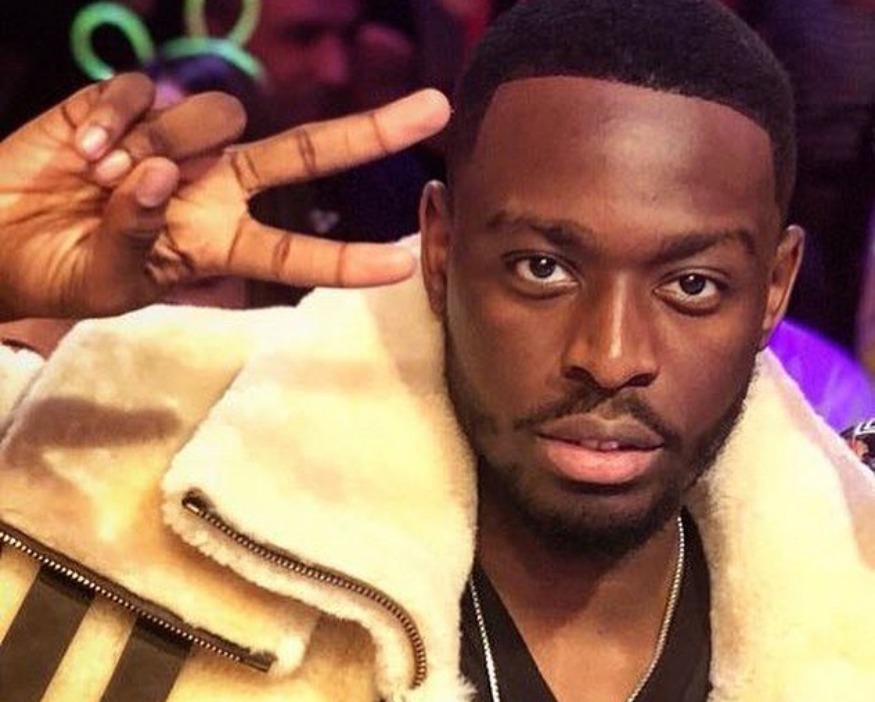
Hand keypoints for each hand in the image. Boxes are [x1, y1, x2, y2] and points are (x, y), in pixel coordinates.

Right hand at [0, 73, 449, 319]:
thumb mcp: (112, 280)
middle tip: (434, 110)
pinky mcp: (129, 103)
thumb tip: (162, 173)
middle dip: (368, 134)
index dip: (348, 257)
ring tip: (100, 177)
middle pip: (302, 153)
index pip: (295, 251)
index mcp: (218, 241)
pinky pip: (144, 92)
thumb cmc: (63, 270)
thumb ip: (142, 240)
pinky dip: (110, 121)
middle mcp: (213, 185)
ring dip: (158, 144)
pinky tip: (81, 150)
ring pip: (212, 114)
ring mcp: (177, 139)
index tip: (405, 261)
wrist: (0, 236)